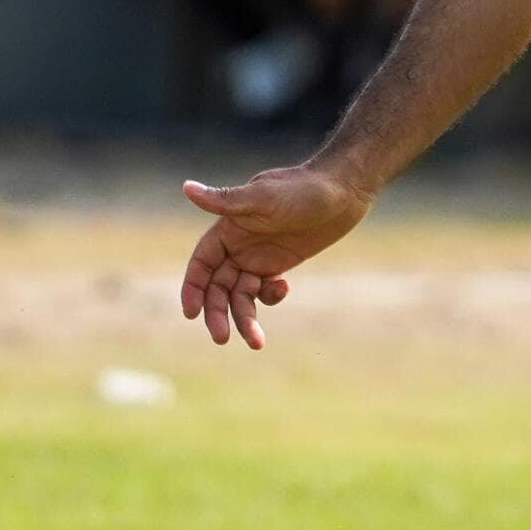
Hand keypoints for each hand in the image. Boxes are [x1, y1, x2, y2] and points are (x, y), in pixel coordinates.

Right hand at [176, 163, 374, 347]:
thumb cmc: (302, 188)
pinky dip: (271, 296)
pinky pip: (265, 290)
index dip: (193, 288)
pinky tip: (284, 287)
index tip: (191, 313)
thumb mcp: (264, 197)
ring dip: (244, 318)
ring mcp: (259, 257)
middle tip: (222, 338)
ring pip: (242, 295)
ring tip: (256, 342)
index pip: (201, 264)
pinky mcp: (280, 264)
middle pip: (218, 287)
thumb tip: (186, 187)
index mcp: (228, 229)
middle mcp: (239, 245)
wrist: (343, 191)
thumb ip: (226, 200)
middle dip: (217, 313)